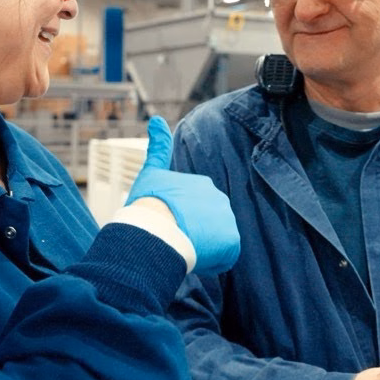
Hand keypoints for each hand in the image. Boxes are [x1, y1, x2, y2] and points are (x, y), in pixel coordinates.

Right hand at [125, 116, 239, 273]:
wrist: (155, 228)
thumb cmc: (148, 202)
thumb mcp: (151, 171)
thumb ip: (157, 147)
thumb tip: (156, 118)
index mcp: (202, 184)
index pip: (195, 207)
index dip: (179, 219)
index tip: (167, 224)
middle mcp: (219, 198)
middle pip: (206, 223)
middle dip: (192, 232)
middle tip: (172, 237)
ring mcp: (227, 219)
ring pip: (214, 240)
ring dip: (200, 247)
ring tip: (181, 247)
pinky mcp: (232, 241)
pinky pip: (223, 257)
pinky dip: (209, 261)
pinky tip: (192, 257)